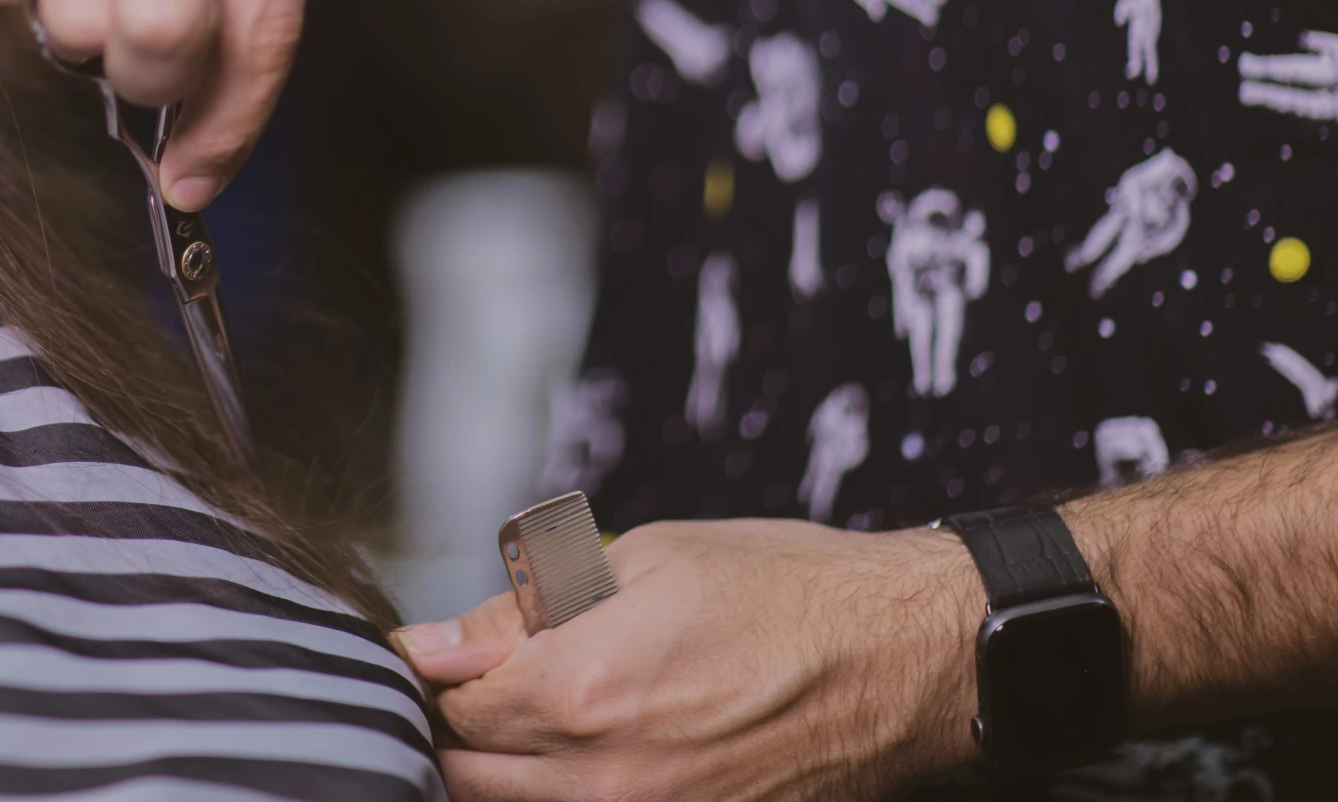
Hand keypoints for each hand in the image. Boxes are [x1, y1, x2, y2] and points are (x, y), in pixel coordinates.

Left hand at [395, 520, 981, 800]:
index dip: (435, 666)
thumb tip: (438, 641)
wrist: (904, 660)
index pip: (452, 698)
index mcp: (583, 688)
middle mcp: (605, 777)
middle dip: (454, 724)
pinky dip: (560, 792)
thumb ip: (526, 608)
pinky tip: (582, 752)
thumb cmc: (785, 592)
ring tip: (526, 713)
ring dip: (499, 766)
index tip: (432, 646)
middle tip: (474, 680)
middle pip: (468, 771)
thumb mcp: (643, 559)